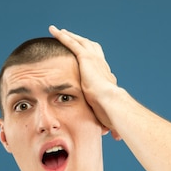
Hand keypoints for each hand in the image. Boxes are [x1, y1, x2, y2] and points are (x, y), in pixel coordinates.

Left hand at [49, 25, 121, 140]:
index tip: (85, 60)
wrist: (111, 103)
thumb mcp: (107, 117)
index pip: (97, 66)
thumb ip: (110, 125)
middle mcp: (100, 65)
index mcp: (104, 77)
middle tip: (71, 37)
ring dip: (70, 36)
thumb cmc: (111, 112)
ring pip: (80, 43)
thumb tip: (117, 139)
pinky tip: (54, 31)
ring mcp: (93, 60)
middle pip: (90, 49)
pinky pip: (72, 43)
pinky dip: (63, 36)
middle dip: (80, 42)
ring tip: (60, 31)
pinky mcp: (86, 58)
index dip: (91, 62)